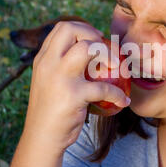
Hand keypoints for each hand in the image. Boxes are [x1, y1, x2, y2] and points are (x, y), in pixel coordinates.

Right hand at [22, 21, 130, 152]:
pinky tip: (123, 101)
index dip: (83, 29)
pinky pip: (104, 88)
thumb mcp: (48, 81)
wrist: (42, 138)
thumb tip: (90, 54)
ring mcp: (60, 78)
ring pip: (87, 48)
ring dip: (108, 54)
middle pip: (71, 29)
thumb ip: (61, 66)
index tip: (97, 39)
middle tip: (106, 49)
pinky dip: (118, 94)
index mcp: (43, 58)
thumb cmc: (50, 110)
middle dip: (94, 34)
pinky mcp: (73, 95)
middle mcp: (48, 63)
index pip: (62, 28)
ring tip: (117, 67)